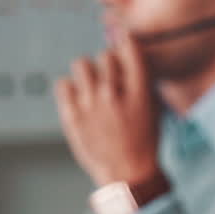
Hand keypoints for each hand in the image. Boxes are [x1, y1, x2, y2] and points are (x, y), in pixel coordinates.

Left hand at [56, 35, 161, 186]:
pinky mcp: (71, 115)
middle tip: (108, 75)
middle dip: (107, 63)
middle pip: (105, 55)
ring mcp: (91, 104)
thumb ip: (140, 82)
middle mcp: (115, 94)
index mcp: (140, 91)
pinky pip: (63, 84)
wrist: (127, 171)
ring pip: (81, 64)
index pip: (131, 50)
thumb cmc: (143, 140)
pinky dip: (70, 88)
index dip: (126, 42)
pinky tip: (78, 98)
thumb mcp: (152, 108)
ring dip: (87, 71)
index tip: (124, 42)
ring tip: (90, 84)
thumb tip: (125, 60)